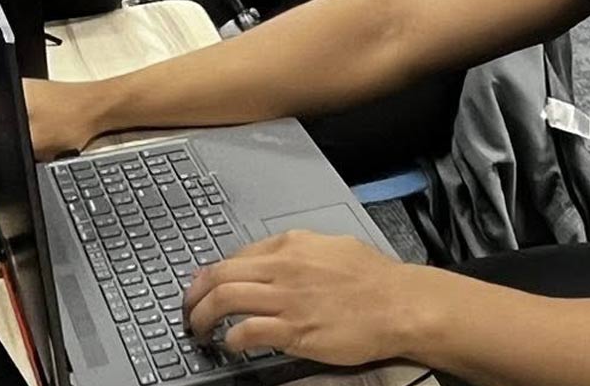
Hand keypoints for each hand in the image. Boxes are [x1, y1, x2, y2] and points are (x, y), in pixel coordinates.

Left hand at [185, 231, 422, 366]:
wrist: (401, 304)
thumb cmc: (375, 280)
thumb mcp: (334, 248)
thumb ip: (299, 252)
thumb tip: (269, 259)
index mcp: (293, 245)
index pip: (236, 255)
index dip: (213, 274)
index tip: (204, 287)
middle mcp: (284, 267)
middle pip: (219, 275)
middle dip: (194, 295)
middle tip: (188, 310)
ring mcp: (288, 299)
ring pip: (224, 300)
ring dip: (203, 317)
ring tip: (198, 330)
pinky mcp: (295, 330)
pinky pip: (247, 332)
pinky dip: (231, 339)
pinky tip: (231, 345)